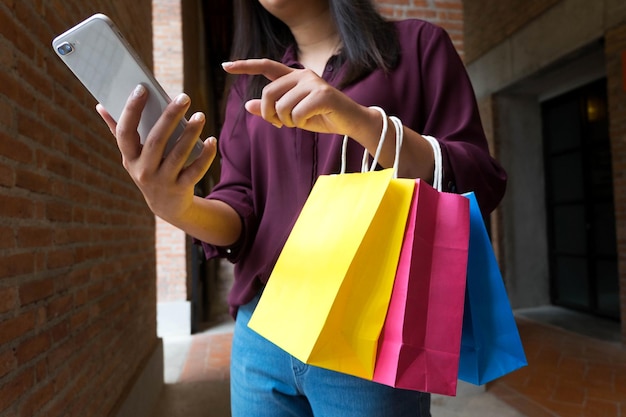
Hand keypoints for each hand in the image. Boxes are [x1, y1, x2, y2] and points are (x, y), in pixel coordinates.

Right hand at [96, 84, 216, 223]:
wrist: (166, 206)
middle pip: (156, 140)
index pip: (125, 132)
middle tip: (184, 97)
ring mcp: (162, 181)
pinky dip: (205, 156)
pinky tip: (211, 140)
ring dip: (190, 133)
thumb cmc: (148, 170)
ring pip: (177, 155)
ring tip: (201, 115)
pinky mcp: (181, 188)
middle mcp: (143, 170)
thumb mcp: (131, 156)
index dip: (131, 110)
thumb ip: (119, 131)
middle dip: (170, 117)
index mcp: (129, 157)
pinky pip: (195, 171)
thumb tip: (101, 105)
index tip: (142, 88)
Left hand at [222, 59, 370, 136]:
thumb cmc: (322, 117)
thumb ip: (271, 109)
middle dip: (268, 113)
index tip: (225, 66)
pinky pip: (297, 113)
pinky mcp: (323, 94)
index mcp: (294, 77)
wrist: (351, 122)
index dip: (245, 66)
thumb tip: (247, 105)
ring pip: (282, 106)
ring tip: (298, 122)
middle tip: (278, 123)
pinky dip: (299, 123)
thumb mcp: (293, 115)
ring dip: (286, 121)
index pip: (266, 66)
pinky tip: (311, 120)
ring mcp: (313, 83)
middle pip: (268, 93)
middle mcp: (302, 75)